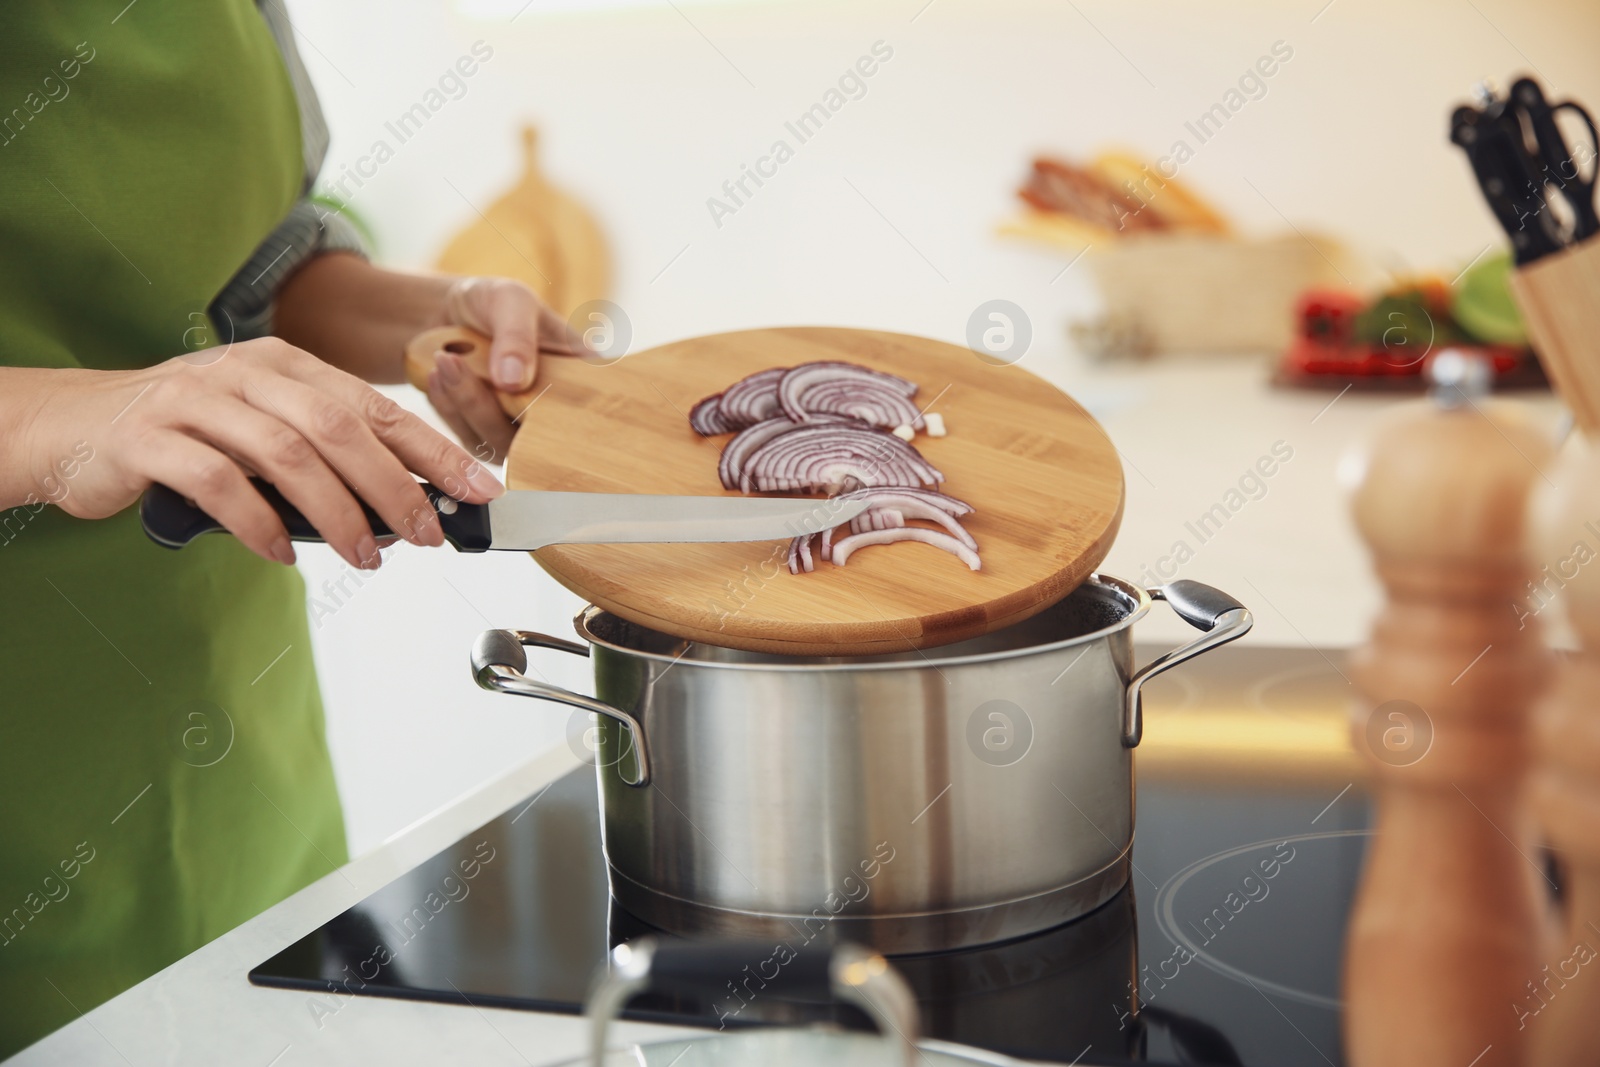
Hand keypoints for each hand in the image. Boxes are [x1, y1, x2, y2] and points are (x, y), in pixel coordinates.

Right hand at [16, 338, 503, 568]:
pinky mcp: (148, 438)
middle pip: (340, 428)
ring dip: (337, 514)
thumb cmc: (184, 437)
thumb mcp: (261, 429)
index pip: (375, 406)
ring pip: (287, 454)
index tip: (476, 490)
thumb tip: (406, 503)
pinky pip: (218, 481)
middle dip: (395, 487)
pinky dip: (259, 521)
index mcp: (286, 365)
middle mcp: (245, 372)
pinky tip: (282, 553)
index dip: (432, 450)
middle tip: (428, 534)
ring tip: (366, 556)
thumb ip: (323, 453)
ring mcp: (194, 400)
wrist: (71, 426)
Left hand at [426, 277, 585, 463]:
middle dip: (489, 406)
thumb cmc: (491, 301)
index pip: (593, 411)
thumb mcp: (510, 300)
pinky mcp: (487, 437)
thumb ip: (516, 336)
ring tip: (441, 360)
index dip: (571, 418)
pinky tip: (437, 375)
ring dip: (464, 405)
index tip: (520, 393)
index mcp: (581, 374)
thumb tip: (514, 382)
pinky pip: (469, 439)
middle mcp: (556, 409)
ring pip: (499, 443)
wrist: (445, 313)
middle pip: (537, 437)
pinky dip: (448, 409)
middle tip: (452, 360)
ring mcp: (522, 429)